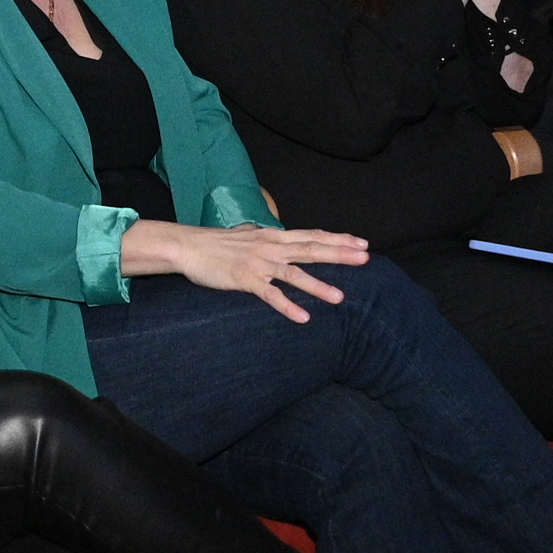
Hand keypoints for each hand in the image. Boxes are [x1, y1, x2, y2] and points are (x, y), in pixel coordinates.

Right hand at [144, 221, 369, 322]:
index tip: (361, 242)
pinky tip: (303, 317)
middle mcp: (270, 247)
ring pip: (294, 274)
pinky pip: (270, 295)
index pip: (312, 235)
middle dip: (340, 254)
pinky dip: (287, 306)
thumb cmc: (217, 244)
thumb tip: (288, 243)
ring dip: (318, 285)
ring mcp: (258, 263)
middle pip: (311, 249)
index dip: (337, 238)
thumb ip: (271, 241)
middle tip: (365, 258)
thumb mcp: (250, 237)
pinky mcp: (244, 279)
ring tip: (341, 297)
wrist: (187, 246)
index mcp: (273, 236)